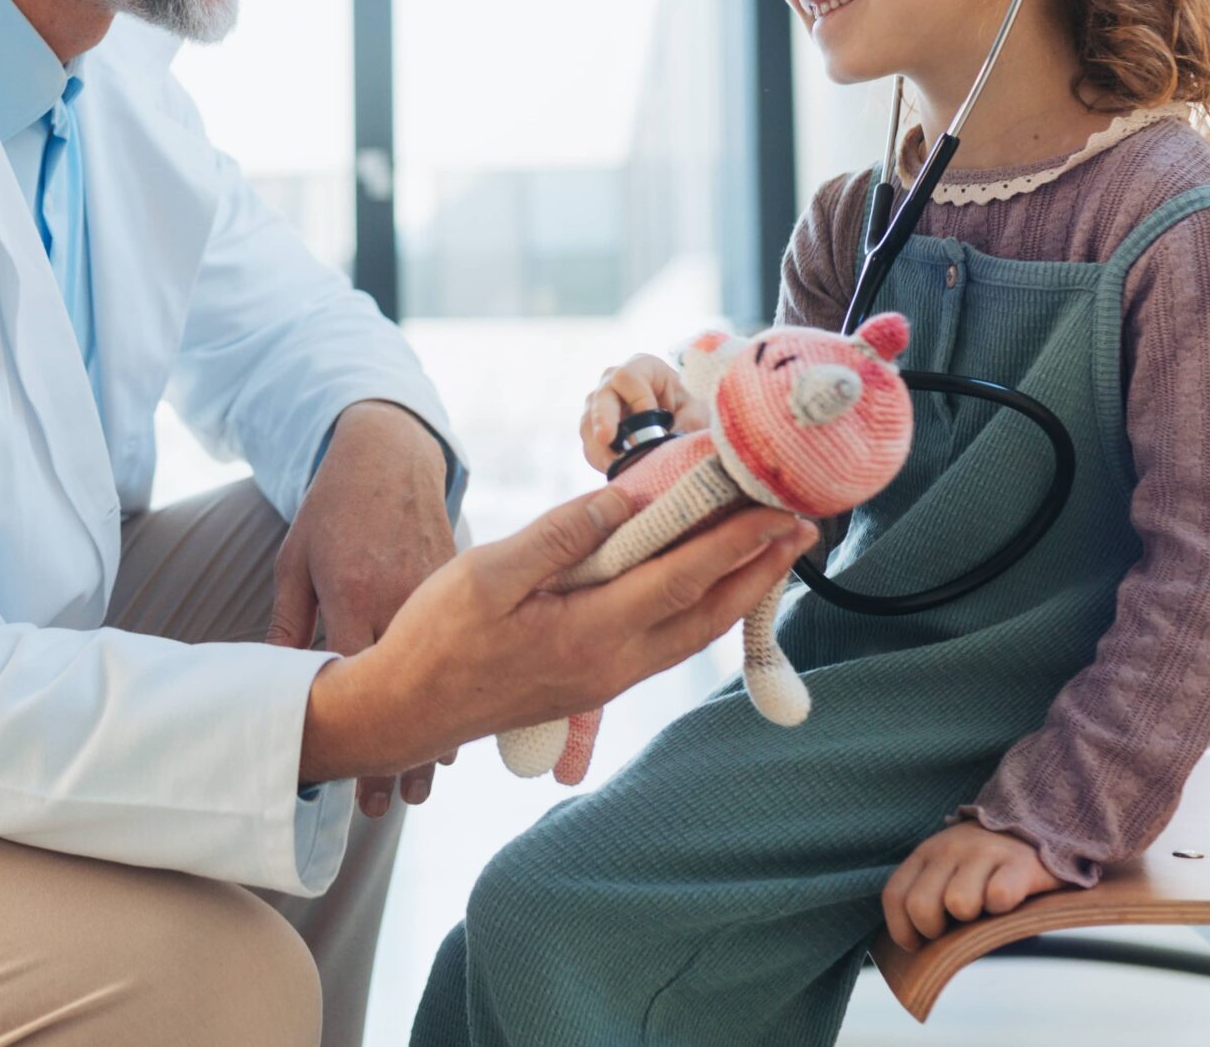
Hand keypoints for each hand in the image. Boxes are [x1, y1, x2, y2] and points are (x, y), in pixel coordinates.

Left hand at [270, 402, 457, 816]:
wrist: (388, 454)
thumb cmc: (332, 507)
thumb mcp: (296, 560)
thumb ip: (290, 624)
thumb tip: (283, 683)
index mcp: (354, 594)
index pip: (360, 682)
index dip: (364, 739)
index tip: (361, 785)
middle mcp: (401, 598)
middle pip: (407, 691)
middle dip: (402, 754)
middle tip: (393, 804)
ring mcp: (438, 592)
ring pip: (445, 674)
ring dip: (437, 729)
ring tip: (425, 783)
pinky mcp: (462, 583)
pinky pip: (465, 643)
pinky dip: (460, 684)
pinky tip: (453, 724)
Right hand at [299, 485, 816, 782]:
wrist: (405, 711)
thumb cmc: (436, 638)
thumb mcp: (488, 571)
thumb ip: (561, 536)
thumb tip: (624, 500)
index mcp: (590, 633)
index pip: (683, 578)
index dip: (736, 540)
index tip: (778, 508)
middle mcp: (613, 665)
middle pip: (709, 614)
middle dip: (761, 569)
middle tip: (803, 528)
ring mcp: (606, 680)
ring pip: (694, 635)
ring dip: (740, 592)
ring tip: (772, 556)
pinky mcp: (593, 685)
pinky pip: (667, 644)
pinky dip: (703, 611)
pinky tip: (705, 589)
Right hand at [579, 353, 708, 474]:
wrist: (679, 422)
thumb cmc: (688, 409)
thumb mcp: (696, 412)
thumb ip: (686, 424)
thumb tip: (668, 445)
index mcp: (641, 368)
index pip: (628, 376)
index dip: (636, 398)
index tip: (650, 419)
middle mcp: (613, 382)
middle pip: (601, 397)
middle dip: (603, 419)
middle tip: (606, 439)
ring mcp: (599, 405)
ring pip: (588, 423)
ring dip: (601, 447)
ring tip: (618, 465)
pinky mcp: (593, 430)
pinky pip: (589, 445)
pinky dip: (601, 459)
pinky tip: (617, 469)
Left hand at [881, 822, 1062, 949]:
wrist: (1036, 828)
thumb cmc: (984, 867)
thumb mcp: (946, 871)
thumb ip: (926, 895)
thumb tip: (911, 945)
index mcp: (925, 853)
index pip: (895, 895)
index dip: (902, 929)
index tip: (918, 944)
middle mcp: (948, 849)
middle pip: (921, 907)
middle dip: (934, 931)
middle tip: (955, 929)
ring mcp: (983, 852)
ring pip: (959, 904)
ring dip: (973, 920)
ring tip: (985, 910)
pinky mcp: (1019, 862)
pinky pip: (999, 897)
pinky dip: (1003, 909)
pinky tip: (1009, 904)